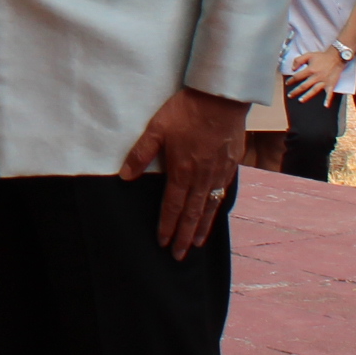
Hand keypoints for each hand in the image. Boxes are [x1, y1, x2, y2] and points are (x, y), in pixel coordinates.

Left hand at [119, 87, 249, 259]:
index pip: (171, 206)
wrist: (221, 98)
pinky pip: (222, 192)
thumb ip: (140, 154)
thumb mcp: (156, 128)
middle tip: (179, 256)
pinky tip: (213, 213)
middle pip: (191, 214)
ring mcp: (218, 172)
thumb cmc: (186, 111)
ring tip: (196, 244)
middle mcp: (201, 177)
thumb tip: (124, 176)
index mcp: (181, 171)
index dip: (167, 226)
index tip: (163, 243)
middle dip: (184, 236)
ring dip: (201, 227)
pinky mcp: (231, 165)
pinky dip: (216, 208)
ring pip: (209, 207)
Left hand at [285, 46, 343, 103]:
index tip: (287, 83)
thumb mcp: (308, 55)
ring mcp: (324, 81)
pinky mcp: (331, 84)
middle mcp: (316, 77)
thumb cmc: (321, 56)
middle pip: (304, 86)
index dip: (291, 80)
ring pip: (314, 91)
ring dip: (307, 96)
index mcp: (310, 70)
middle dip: (295, 91)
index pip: (297, 77)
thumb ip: (298, 60)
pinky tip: (326, 106)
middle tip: (289, 96)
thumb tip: (293, 69)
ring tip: (300, 101)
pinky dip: (328, 100)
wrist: (336, 57)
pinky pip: (330, 93)